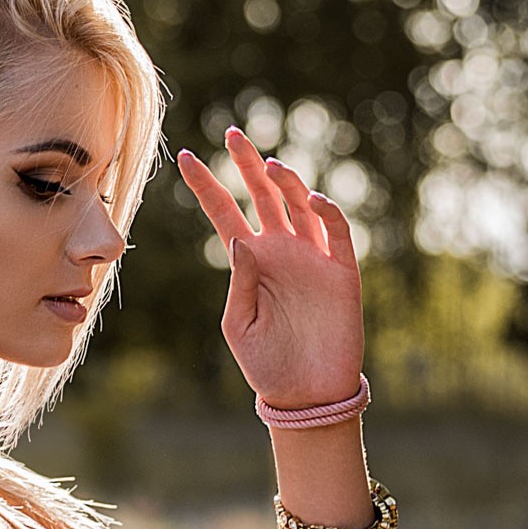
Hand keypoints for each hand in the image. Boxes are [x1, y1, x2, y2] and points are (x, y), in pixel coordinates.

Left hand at [176, 127, 365, 409]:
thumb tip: (241, 240)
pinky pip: (338, 233)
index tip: (185, 157)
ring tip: (270, 166)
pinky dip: (327, 212)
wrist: (306, 395)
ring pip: (300, 206)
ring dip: (286, 183)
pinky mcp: (342, 272)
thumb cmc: (266, 363)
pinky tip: (311, 199)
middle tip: (233, 134)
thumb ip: (241, 282)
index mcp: (250, 261)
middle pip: (264, 196)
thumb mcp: (239, 324)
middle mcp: (281, 251)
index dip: (207, 185)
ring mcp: (312, 258)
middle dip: (248, 164)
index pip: (224, 212)